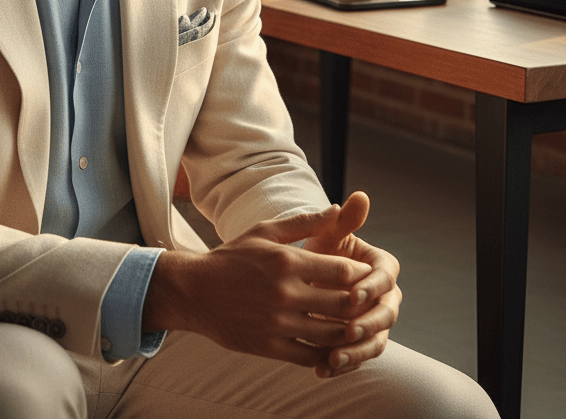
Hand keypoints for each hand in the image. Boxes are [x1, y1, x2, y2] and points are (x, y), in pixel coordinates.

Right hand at [143, 211, 378, 368]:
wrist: (195, 291)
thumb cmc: (232, 257)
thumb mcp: (265, 232)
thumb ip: (304, 222)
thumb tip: (338, 209)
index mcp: (286, 261)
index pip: (342, 270)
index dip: (361, 274)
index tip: (366, 275)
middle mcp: (284, 293)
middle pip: (343, 304)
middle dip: (361, 305)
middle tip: (369, 303)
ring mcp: (277, 323)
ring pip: (331, 335)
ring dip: (349, 333)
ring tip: (357, 326)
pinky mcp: (269, 347)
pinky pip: (311, 357)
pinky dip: (328, 356)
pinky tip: (333, 348)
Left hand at [302, 191, 401, 377]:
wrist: (304, 277)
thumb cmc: (319, 250)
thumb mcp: (327, 235)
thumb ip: (344, 221)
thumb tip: (360, 196)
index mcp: (383, 268)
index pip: (385, 278)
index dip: (372, 286)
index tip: (354, 293)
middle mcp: (386, 297)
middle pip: (386, 315)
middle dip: (368, 324)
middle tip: (348, 329)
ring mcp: (375, 323)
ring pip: (374, 342)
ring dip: (356, 352)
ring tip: (333, 357)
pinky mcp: (359, 344)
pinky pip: (355, 358)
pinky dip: (341, 366)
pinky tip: (321, 369)